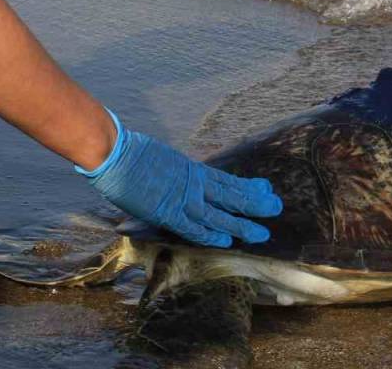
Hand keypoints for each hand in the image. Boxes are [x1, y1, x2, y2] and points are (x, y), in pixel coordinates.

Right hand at [76, 109, 282, 246]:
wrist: (115, 152)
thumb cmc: (132, 154)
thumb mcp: (164, 160)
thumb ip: (176, 173)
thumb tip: (179, 177)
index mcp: (192, 170)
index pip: (227, 180)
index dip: (247, 186)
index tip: (265, 188)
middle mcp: (193, 183)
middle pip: (231, 195)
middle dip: (254, 203)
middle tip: (276, 208)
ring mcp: (182, 197)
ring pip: (218, 214)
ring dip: (240, 224)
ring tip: (261, 233)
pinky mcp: (167, 211)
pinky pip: (192, 226)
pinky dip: (209, 233)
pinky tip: (226, 240)